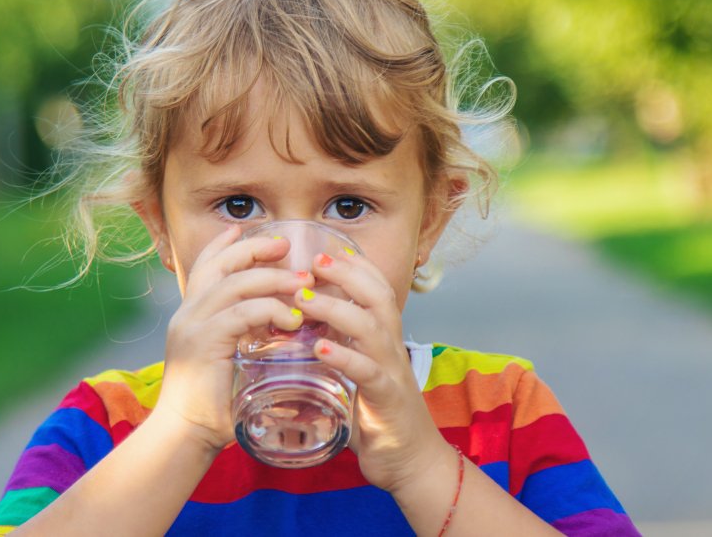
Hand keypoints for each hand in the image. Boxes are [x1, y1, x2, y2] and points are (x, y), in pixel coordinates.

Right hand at [152, 226, 312, 452]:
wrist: (186, 435)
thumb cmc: (214, 404)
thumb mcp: (230, 359)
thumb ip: (246, 337)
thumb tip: (288, 326)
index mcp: (192, 314)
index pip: (207, 265)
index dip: (227, 243)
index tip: (250, 228)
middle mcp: (188, 313)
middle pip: (220, 264)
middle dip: (256, 249)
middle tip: (287, 247)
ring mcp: (192, 326)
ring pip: (234, 284)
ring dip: (273, 279)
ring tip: (303, 285)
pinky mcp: (203, 343)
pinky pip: (240, 313)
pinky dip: (270, 310)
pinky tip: (292, 320)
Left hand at [294, 250, 447, 493]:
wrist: (412, 463)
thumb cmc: (378, 417)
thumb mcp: (356, 376)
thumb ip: (337, 354)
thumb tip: (299, 337)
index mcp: (385, 340)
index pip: (377, 290)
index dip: (356, 266)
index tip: (326, 249)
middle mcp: (391, 349)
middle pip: (378, 297)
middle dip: (348, 273)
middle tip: (314, 260)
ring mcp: (391, 372)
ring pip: (371, 326)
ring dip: (337, 308)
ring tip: (305, 298)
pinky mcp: (386, 399)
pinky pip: (367, 371)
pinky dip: (344, 356)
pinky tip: (320, 348)